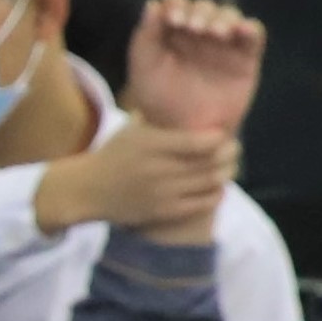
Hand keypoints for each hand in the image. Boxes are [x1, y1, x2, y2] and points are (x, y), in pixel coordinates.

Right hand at [43, 120, 235, 242]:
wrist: (87, 190)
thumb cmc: (113, 155)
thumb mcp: (130, 131)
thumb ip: (159, 121)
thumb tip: (190, 108)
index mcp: (151, 144)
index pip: (199, 141)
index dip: (220, 138)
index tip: (223, 134)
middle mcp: (159, 168)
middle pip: (210, 162)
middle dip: (229, 155)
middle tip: (233, 150)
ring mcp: (164, 192)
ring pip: (211, 182)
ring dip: (226, 173)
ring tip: (228, 167)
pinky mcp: (166, 212)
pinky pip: (203, 203)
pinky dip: (217, 194)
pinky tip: (217, 187)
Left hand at [115, 0, 264, 136]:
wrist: (183, 131)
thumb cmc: (158, 99)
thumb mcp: (144, 67)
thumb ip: (146, 35)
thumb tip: (152, 3)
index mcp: (172, 30)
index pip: (177, 3)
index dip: (176, 5)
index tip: (172, 20)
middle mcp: (199, 32)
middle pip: (204, 6)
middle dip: (199, 11)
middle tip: (193, 28)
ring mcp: (223, 43)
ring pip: (229, 15)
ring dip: (223, 18)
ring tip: (214, 33)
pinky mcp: (245, 58)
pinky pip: (254, 35)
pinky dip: (250, 28)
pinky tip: (242, 30)